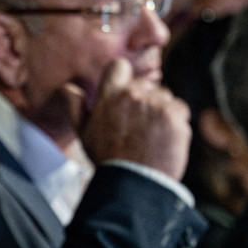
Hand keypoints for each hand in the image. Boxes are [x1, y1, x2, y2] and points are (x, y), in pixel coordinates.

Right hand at [80, 59, 190, 179]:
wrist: (134, 182)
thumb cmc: (108, 158)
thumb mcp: (83, 133)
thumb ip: (75, 107)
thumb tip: (68, 88)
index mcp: (110, 95)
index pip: (119, 66)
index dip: (122, 78)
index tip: (122, 95)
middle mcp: (134, 94)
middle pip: (145, 84)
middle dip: (143, 100)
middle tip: (138, 126)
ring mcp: (157, 103)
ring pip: (164, 97)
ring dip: (160, 111)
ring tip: (151, 136)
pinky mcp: (176, 115)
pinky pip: (179, 110)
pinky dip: (175, 122)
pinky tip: (164, 139)